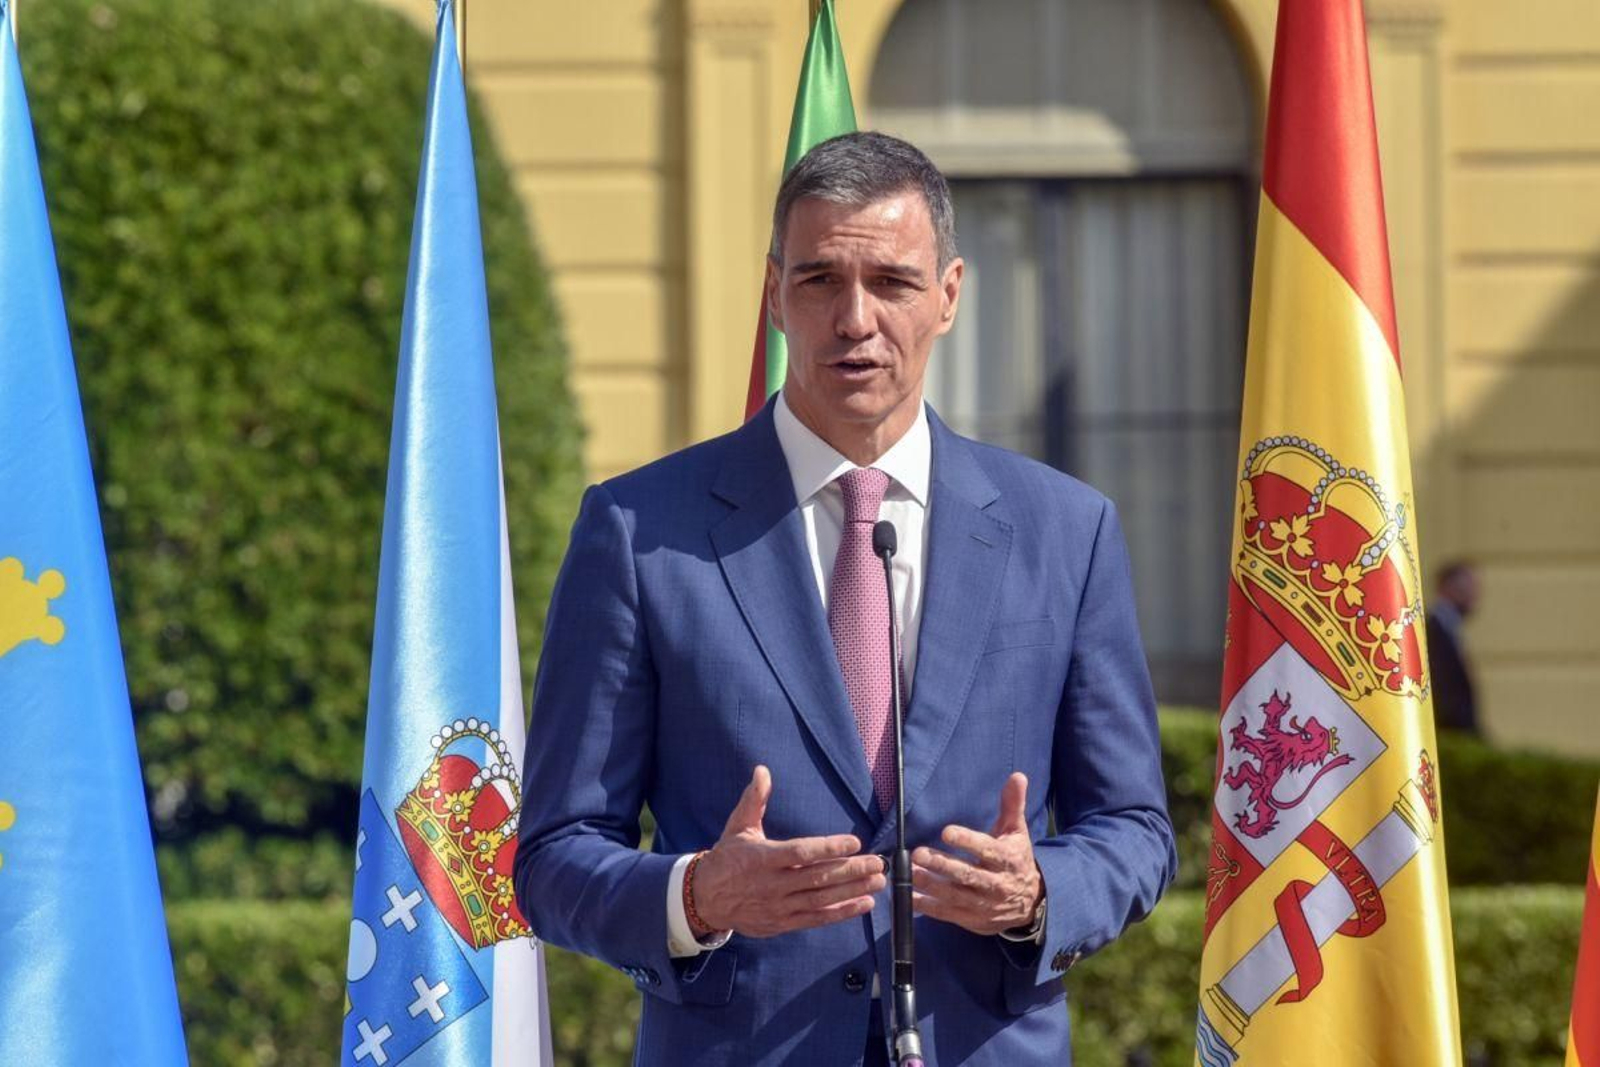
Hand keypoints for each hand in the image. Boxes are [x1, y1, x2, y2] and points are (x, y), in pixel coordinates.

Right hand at [691, 765, 885, 937]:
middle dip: (851, 870)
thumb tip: (762, 770)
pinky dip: (841, 913)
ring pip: (821, 900)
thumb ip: (754, 799)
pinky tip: (863, 904)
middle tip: (877, 863)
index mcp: (763, 858)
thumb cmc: (727, 858)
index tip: (854, 842)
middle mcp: (773, 884)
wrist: (705, 899)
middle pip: (818, 878)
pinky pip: (816, 919)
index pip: (801, 853)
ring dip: (852, 891)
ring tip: (877, 881)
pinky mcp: (783, 923)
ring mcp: (779, 906)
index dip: (828, 849)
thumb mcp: (738, 826)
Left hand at [911, 772, 1042, 935]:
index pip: (986, 850)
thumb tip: (1017, 775)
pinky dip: (929, 907)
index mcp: (1007, 859)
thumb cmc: (1016, 858)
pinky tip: (911, 897)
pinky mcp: (973, 919)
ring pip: (955, 895)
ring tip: (911, 872)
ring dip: (931, 885)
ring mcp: (984, 904)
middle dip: (942, 865)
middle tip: (919, 853)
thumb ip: (1012, 804)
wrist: (1031, 902)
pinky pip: (949, 913)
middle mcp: (997, 884)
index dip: (967, 841)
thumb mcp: (1017, 831)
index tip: (946, 832)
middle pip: (968, 875)